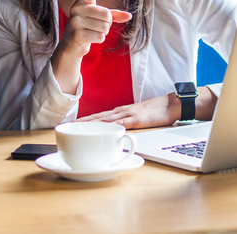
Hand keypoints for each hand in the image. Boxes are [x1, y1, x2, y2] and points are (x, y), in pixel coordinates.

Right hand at [51, 0, 131, 92]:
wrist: (71, 45)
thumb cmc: (87, 28)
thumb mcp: (99, 19)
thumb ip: (114, 16)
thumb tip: (129, 16)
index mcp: (83, 2)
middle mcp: (77, 9)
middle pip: (107, 15)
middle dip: (107, 24)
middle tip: (95, 26)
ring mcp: (75, 21)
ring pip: (105, 27)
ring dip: (102, 32)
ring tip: (91, 32)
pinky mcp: (77, 34)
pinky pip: (100, 36)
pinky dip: (99, 39)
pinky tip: (88, 39)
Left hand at [76, 87, 217, 128]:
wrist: (172, 104)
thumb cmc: (157, 112)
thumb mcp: (138, 118)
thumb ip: (127, 123)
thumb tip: (116, 132)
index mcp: (120, 112)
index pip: (97, 116)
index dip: (83, 120)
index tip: (69, 125)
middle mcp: (121, 111)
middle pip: (96, 117)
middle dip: (80, 122)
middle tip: (64, 126)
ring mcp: (128, 114)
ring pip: (104, 119)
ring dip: (88, 123)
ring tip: (74, 127)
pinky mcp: (136, 119)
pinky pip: (119, 123)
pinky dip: (108, 126)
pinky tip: (100, 129)